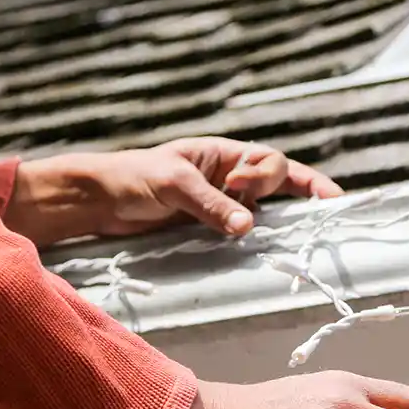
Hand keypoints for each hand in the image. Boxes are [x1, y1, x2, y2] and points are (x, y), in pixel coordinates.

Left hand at [6, 137, 343, 245]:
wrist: (99, 203)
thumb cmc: (133, 178)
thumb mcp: (173, 183)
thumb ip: (210, 203)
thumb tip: (249, 226)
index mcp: (223, 155)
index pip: (270, 162)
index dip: (289, 178)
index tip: (310, 196)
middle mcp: (228, 179)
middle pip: (277, 185)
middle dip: (290, 196)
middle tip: (271, 215)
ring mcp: (222, 207)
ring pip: (265, 212)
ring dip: (280, 223)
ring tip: (300, 237)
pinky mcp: (210, 231)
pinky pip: (244, 235)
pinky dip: (258, 243)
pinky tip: (266, 253)